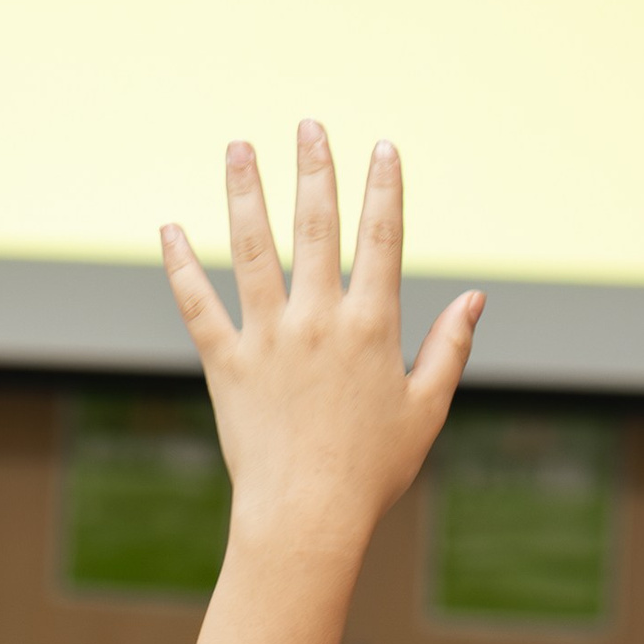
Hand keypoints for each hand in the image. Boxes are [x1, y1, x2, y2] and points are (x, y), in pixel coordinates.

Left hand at [162, 127, 482, 550]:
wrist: (307, 518)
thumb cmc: (372, 472)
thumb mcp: (425, 410)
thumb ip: (449, 348)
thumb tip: (474, 297)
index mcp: (373, 327)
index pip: (381, 239)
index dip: (383, 189)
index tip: (381, 147)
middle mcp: (318, 321)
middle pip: (316, 227)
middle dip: (314, 170)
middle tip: (308, 124)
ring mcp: (268, 340)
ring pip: (251, 250)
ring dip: (244, 193)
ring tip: (238, 147)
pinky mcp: (226, 365)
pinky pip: (198, 305)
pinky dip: (181, 266)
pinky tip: (169, 228)